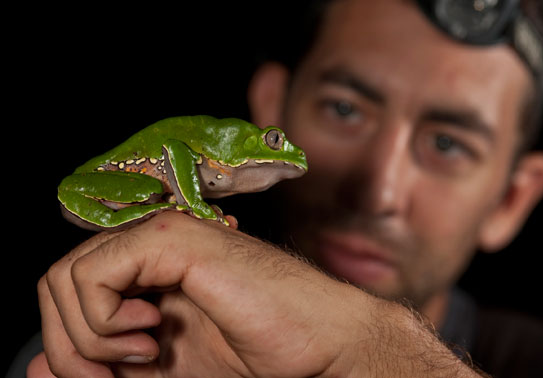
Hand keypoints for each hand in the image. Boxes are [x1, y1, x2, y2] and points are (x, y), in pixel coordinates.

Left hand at [32, 211, 481, 376]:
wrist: (319, 348)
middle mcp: (150, 246)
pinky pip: (94, 274)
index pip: (70, 291)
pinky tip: (149, 331)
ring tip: (140, 352)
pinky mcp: (175, 239)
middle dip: (70, 345)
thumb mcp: (160, 371)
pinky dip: (102, 320)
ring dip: (86, 336)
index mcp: (148, 272)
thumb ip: (101, 367)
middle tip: (115, 372)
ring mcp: (162, 235)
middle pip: (58, 285)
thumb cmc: (254, 356)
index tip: (102, 377)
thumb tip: (35, 368)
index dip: (68, 341)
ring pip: (66, 278)